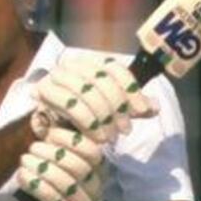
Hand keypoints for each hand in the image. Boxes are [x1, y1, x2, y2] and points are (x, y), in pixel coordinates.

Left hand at [16, 127, 104, 200]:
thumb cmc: (49, 169)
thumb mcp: (56, 150)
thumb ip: (56, 136)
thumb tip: (45, 120)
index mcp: (97, 165)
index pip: (91, 151)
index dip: (70, 140)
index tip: (49, 133)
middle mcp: (97, 185)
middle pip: (80, 168)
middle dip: (53, 154)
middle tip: (31, 147)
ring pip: (68, 186)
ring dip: (43, 170)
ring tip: (24, 160)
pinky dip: (38, 188)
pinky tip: (22, 176)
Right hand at [31, 55, 158, 142]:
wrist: (53, 129)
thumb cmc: (86, 117)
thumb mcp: (113, 111)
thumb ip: (133, 107)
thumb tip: (155, 107)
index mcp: (92, 62)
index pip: (115, 69)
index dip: (131, 89)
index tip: (142, 111)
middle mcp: (74, 64)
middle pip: (102, 80)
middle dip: (117, 108)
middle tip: (125, 131)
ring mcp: (57, 75)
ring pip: (87, 92)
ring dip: (103, 118)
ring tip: (111, 137)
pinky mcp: (45, 90)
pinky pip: (70, 105)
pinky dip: (88, 122)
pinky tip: (96, 137)